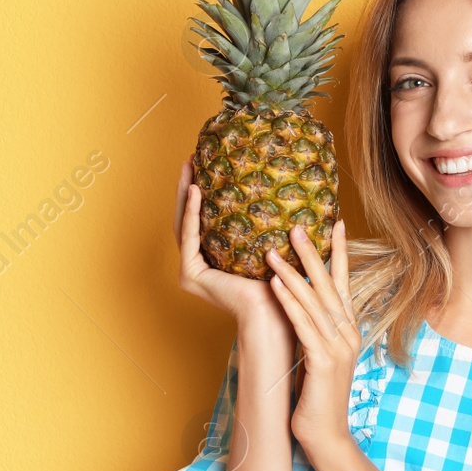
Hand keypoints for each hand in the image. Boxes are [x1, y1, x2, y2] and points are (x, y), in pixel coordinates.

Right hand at [174, 159, 292, 344]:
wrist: (280, 312)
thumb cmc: (284, 283)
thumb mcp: (274, 244)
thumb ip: (268, 221)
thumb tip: (287, 185)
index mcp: (215, 260)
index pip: (205, 220)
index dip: (203, 193)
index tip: (207, 164)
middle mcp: (199, 265)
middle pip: (190, 219)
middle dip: (188, 187)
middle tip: (191, 158)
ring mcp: (191, 271)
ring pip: (184, 224)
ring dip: (185, 194)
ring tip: (189, 165)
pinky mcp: (190, 275)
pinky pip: (190, 237)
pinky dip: (192, 213)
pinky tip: (196, 191)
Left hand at [264, 220, 360, 452]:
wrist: (326, 436)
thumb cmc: (317, 398)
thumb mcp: (319, 358)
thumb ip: (316, 332)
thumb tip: (300, 308)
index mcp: (348, 331)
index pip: (343, 283)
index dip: (339, 252)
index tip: (334, 224)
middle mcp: (348, 334)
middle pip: (329, 284)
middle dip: (313, 252)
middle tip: (297, 225)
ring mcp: (338, 347)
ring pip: (313, 301)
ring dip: (292, 271)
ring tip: (273, 247)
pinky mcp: (322, 361)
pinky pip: (303, 324)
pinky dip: (289, 301)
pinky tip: (274, 283)